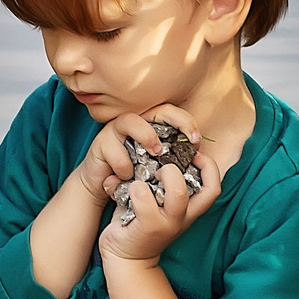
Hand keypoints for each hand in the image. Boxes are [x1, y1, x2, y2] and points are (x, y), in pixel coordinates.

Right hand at [68, 106, 202, 208]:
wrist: (103, 189)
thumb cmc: (134, 177)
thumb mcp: (158, 169)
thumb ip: (175, 161)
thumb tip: (199, 159)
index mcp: (152, 127)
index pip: (173, 113)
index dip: (187, 122)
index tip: (197, 140)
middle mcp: (135, 123)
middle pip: (158, 109)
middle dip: (177, 121)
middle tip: (187, 140)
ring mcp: (116, 131)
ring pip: (130, 121)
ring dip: (147, 136)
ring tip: (155, 153)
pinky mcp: (100, 144)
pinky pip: (112, 147)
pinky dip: (123, 164)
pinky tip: (127, 176)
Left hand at [99, 130, 221, 263]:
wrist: (125, 258)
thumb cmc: (140, 222)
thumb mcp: (159, 202)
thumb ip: (164, 182)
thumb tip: (159, 148)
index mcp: (189, 209)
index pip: (215, 187)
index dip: (209, 167)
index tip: (191, 155)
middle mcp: (183, 217)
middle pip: (205, 189)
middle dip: (185, 167)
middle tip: (162, 168)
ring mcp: (167, 224)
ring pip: (177, 193)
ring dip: (163, 175)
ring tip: (146, 178)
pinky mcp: (147, 227)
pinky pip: (145, 200)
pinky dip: (136, 188)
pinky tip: (128, 189)